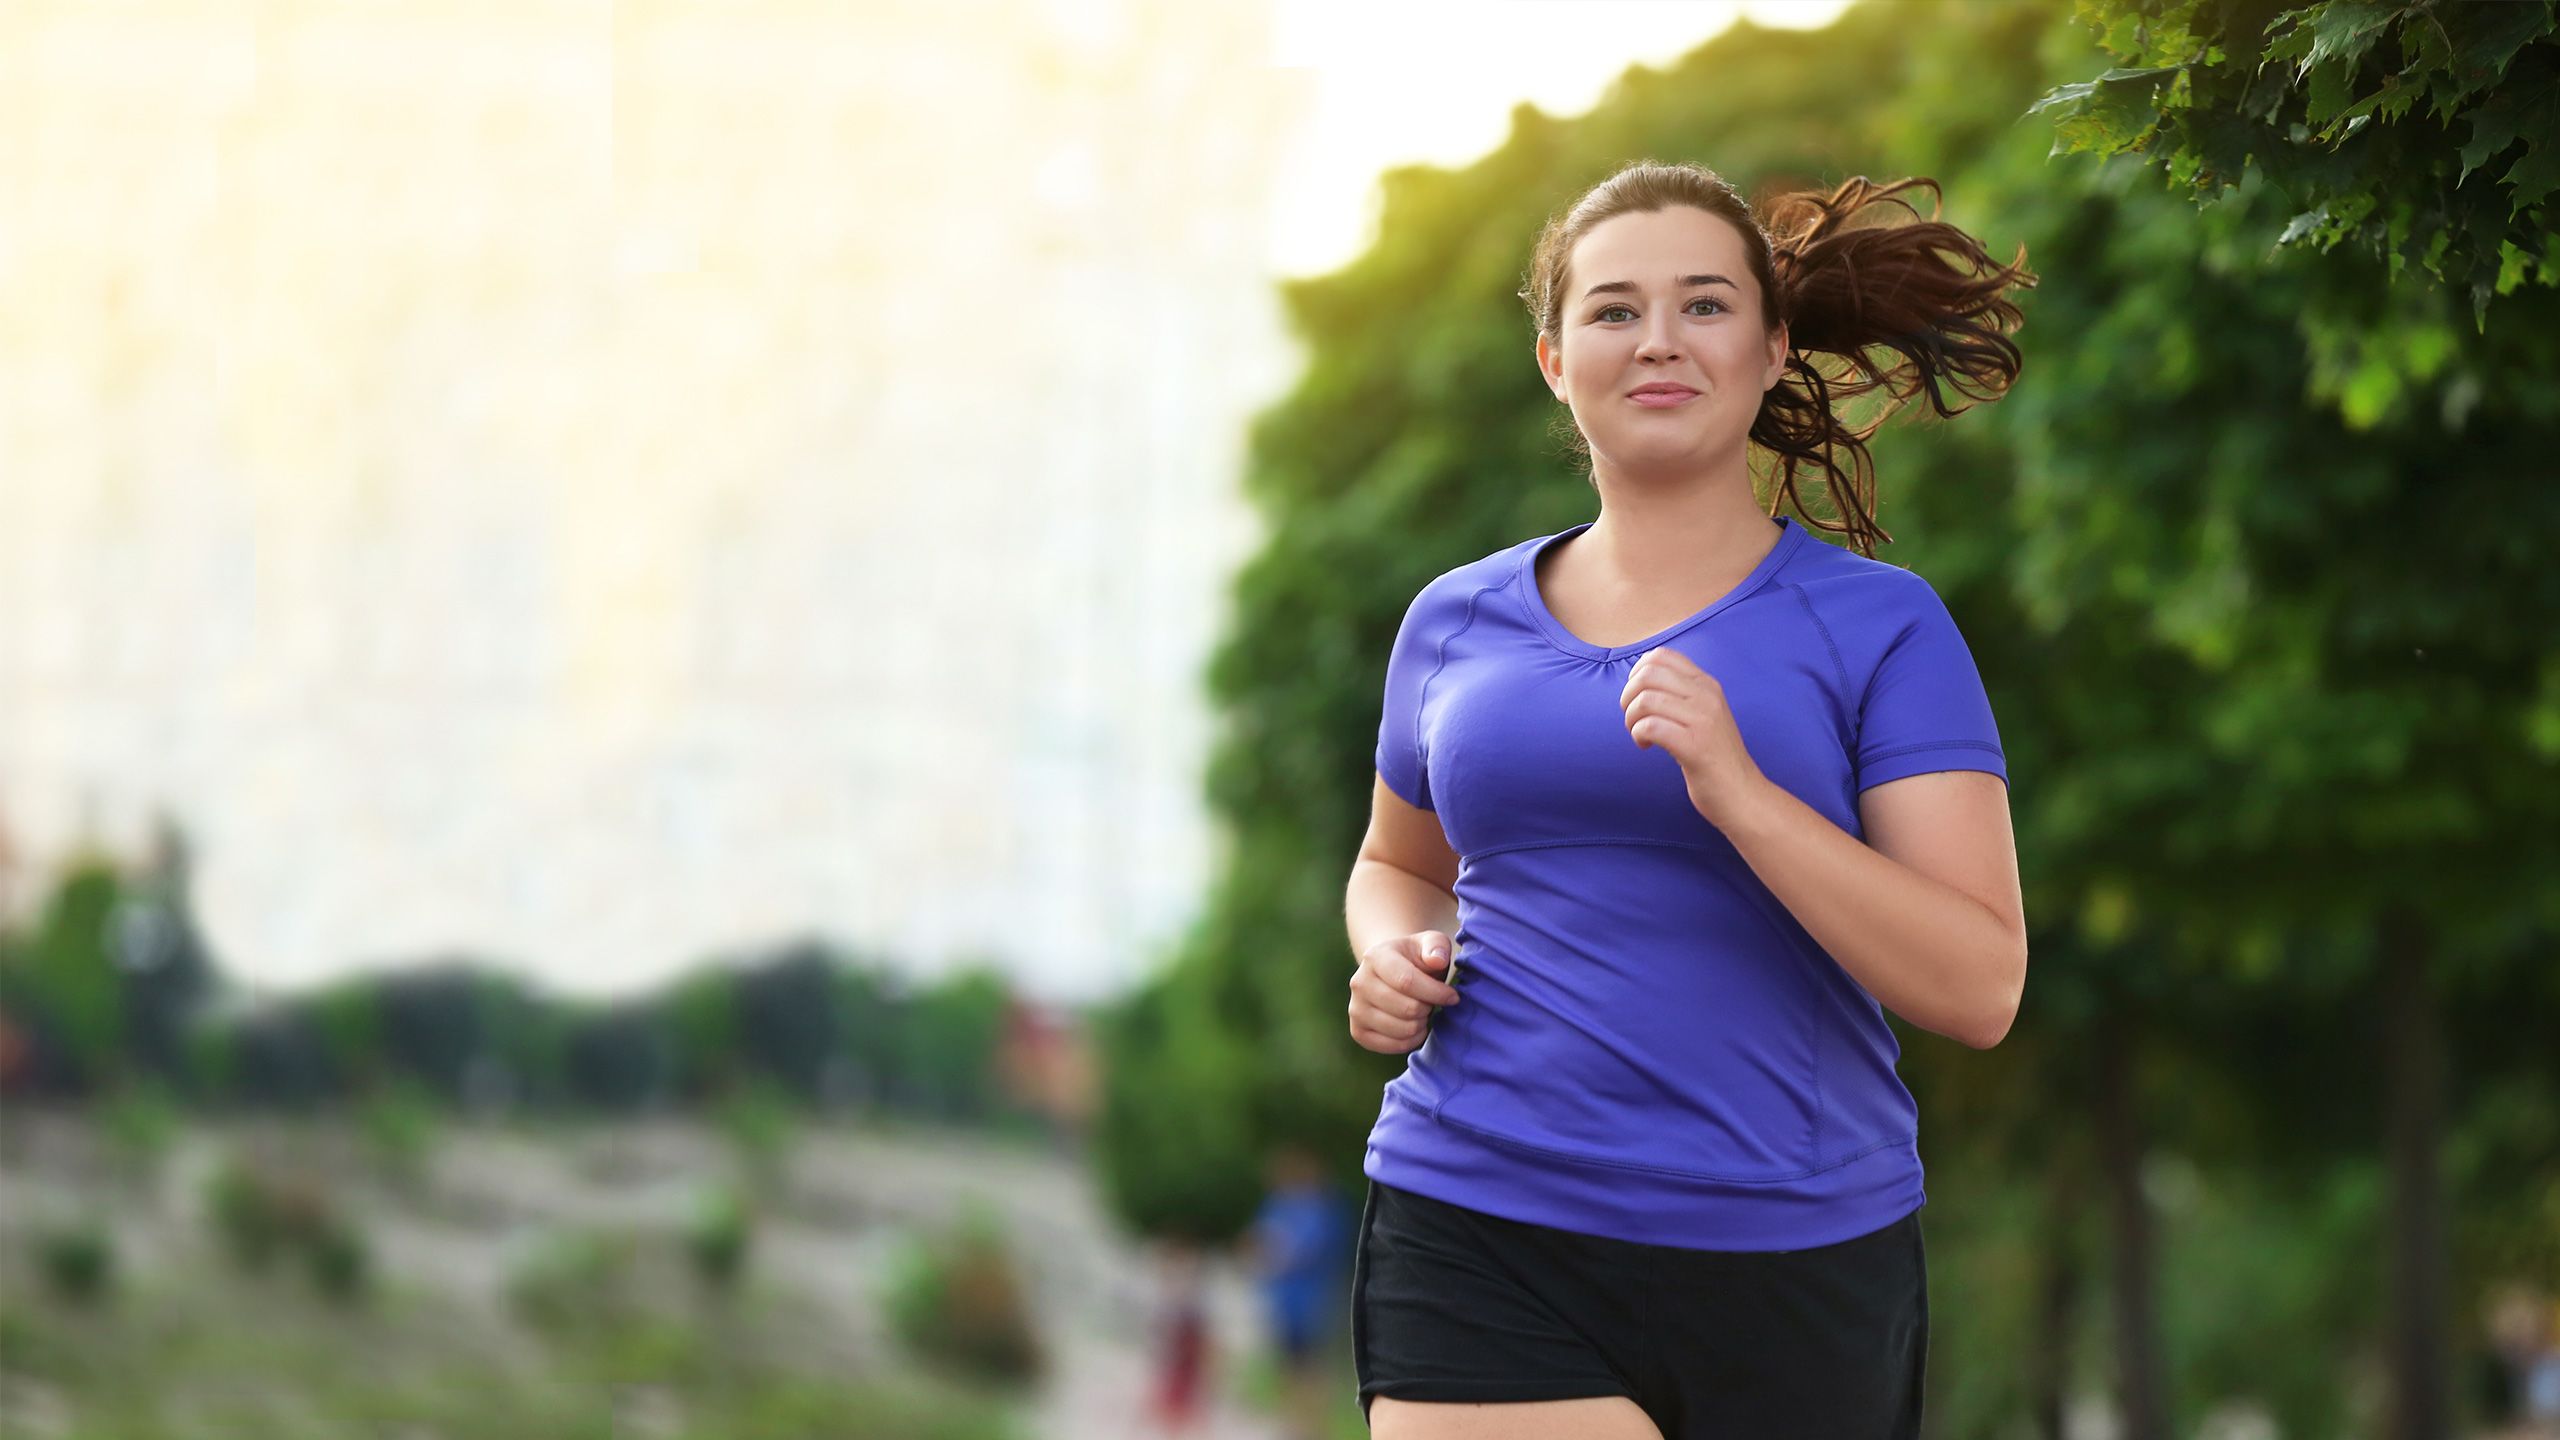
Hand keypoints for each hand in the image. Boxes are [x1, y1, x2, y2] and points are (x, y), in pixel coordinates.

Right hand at [1348, 930, 1461, 1055]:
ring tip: (1422, 1012)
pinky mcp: (1358, 1032)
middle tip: (1432, 1002)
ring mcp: (1355, 1009)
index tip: (1452, 996)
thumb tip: (1437, 961)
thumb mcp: (1430, 943)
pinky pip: (1393, 1046)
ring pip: (1402, 1029)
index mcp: (1375, 957)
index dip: (1435, 992)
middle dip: (1428, 1007)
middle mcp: (1359, 983)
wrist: (1390, 973)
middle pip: (1406, 1008)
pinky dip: (1411, 1040)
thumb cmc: (1416, 958)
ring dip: (1421, 1024)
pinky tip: (1414, 1026)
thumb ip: (1437, 946)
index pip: (1407, 981)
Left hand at [1620, 644, 1767, 830]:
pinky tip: (1645, 746)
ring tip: (1639, 735)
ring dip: (1631, 719)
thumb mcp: (1704, 714)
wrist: (1742, 794)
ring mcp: (1703, 720)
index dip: (1637, 673)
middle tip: (1633, 718)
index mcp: (1707, 685)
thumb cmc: (1714, 756)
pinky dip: (1638, 735)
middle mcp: (1707, 696)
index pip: (1662, 656)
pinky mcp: (1695, 746)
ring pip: (1646, 700)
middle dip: (1628, 696)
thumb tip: (1640, 679)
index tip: (1638, 697)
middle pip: (1648, 674)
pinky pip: (1651, 726)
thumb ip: (1681, 694)